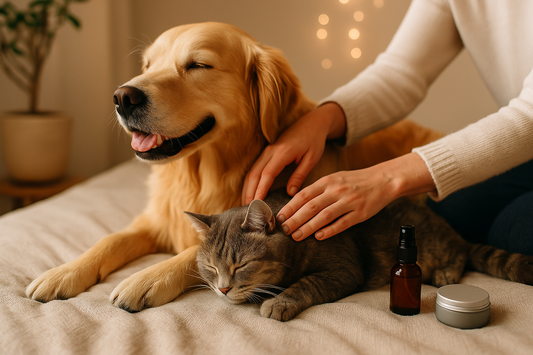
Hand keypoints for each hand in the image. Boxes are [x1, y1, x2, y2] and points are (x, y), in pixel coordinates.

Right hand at [242, 103, 345, 204]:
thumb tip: (289, 193)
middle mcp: (270, 151)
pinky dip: (250, 182)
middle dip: (249, 192)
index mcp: (282, 152)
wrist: (312, 123)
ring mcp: (267, 151)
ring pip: (251, 172)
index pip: (267, 174)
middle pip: (254, 174)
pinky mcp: (266, 153)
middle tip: (248, 210)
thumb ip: (299, 176)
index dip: (260, 190)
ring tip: (246, 205)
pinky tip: (250, 193)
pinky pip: (254, 169)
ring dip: (247, 189)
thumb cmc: (314, 141)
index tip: (257, 204)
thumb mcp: (311, 159)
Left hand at [277, 153, 435, 240]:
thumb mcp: (335, 179)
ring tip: (296, 236)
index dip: (290, 207)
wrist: (383, 180)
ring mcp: (349, 202)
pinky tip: (319, 237)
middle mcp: (337, 190)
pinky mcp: (360, 213)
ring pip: (324, 216)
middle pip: (311, 206)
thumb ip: (318, 189)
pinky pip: (342, 223)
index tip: (280, 217)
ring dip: (308, 227)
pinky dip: (330, 230)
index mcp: (328, 181)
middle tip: (284, 230)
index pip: (304, 194)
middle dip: (295, 219)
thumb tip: (296, 202)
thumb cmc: (355, 181)